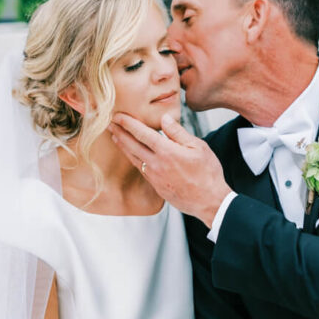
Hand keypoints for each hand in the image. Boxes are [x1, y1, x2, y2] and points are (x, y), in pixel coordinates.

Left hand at [109, 112, 231, 227]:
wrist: (209, 201)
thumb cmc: (207, 173)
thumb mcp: (198, 146)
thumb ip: (178, 132)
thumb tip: (164, 119)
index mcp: (167, 151)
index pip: (142, 133)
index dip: (128, 123)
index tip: (118, 116)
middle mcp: (157, 164)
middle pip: (132, 146)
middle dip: (120, 133)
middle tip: (109, 124)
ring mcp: (155, 177)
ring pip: (134, 158)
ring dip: (123, 146)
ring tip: (115, 137)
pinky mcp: (156, 186)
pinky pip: (141, 169)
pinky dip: (133, 159)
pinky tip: (132, 156)